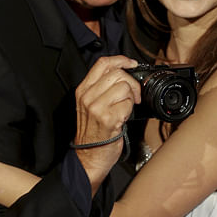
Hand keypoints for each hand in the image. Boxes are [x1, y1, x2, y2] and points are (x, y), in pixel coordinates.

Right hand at [73, 55, 140, 190]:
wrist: (89, 157)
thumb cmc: (93, 134)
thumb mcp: (91, 106)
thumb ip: (102, 89)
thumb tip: (124, 74)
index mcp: (83, 90)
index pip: (102, 63)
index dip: (121, 60)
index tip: (131, 64)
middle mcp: (88, 97)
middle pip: (117, 73)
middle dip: (132, 83)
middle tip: (133, 96)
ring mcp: (97, 107)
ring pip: (124, 87)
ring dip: (131, 97)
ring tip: (127, 107)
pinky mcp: (108, 119)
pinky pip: (127, 104)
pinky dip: (130, 110)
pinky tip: (123, 118)